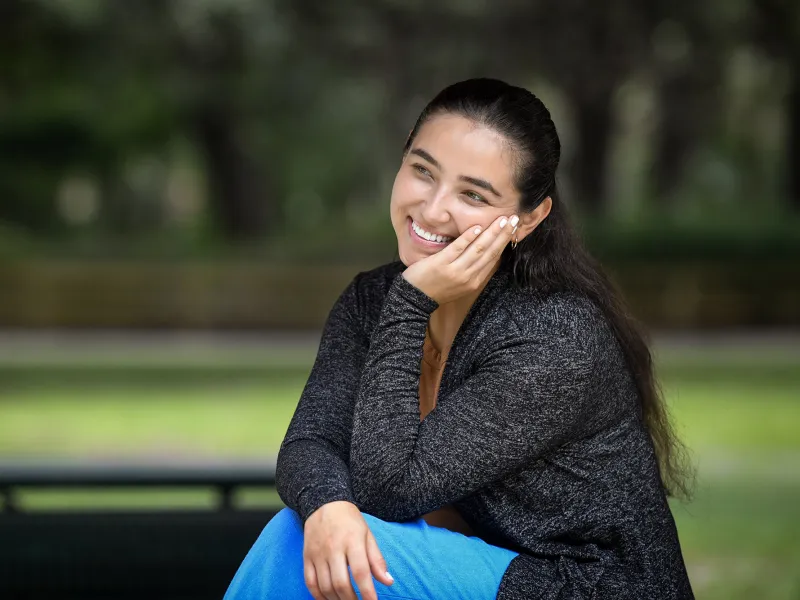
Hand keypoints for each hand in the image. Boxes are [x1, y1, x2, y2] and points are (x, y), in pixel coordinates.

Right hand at [303, 501, 393, 599]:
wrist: (324, 503)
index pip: (360, 572)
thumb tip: (388, 582)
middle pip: (341, 583)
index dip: (367, 592)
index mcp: (352, 541)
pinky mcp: (307, 557)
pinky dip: (318, 596)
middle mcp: (333, 548)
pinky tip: (328, 599)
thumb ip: (377, 560)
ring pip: (325, 586)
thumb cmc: (350, 521)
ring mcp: (318, 553)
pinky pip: (310, 582)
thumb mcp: (368, 535)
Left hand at [403, 214, 518, 303]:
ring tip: (502, 220)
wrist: (415, 299)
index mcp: (474, 281)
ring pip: (478, 250)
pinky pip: (457, 249)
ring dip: (491, 233)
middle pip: (490, 253)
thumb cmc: (436, 289)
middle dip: (504, 235)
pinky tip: (477, 227)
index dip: (504, 243)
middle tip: (515, 219)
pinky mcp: (441, 264)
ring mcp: (455, 271)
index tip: (513, 229)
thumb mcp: (459, 284)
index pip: (493, 259)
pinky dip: (468, 238)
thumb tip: (484, 252)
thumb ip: (472, 270)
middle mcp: (468, 277)